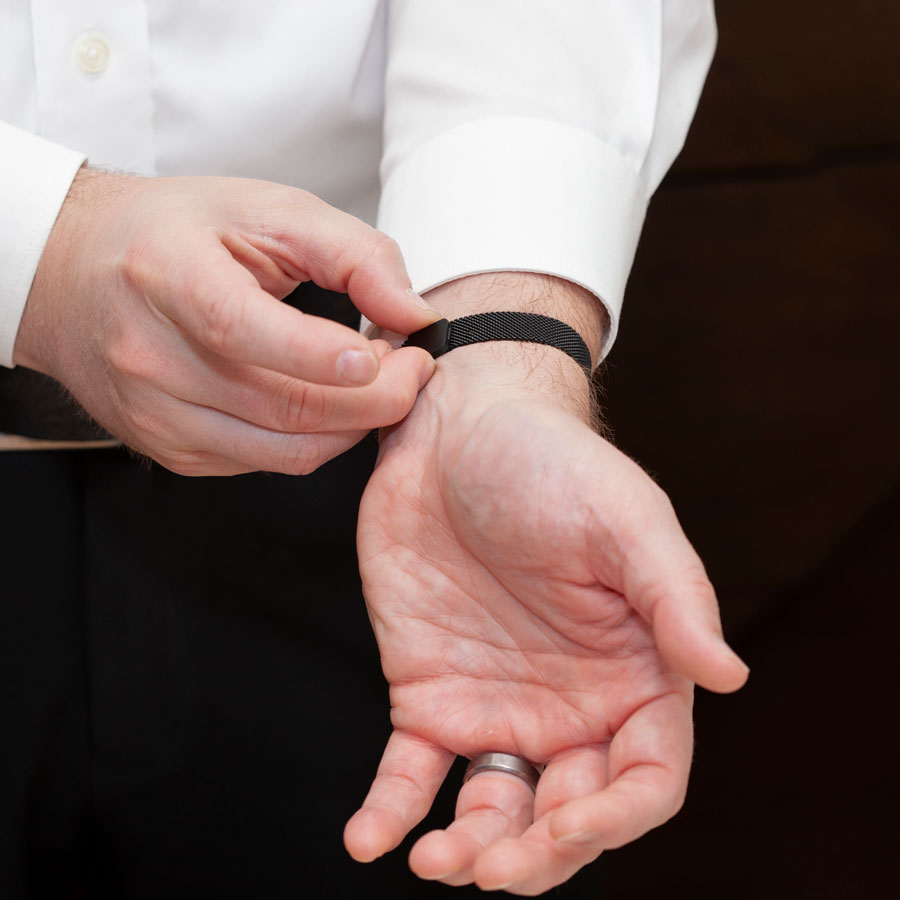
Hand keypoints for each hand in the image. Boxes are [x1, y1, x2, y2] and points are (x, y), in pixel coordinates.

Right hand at [13, 168, 437, 474]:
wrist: (75, 273)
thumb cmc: (176, 234)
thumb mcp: (267, 210)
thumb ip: (354, 253)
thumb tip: (414, 314)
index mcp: (167, 276)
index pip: (242, 329)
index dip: (323, 355)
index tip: (394, 355)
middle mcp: (150, 356)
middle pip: (283, 406)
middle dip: (374, 398)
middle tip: (413, 368)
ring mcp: (155, 414)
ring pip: (285, 450)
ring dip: (353, 426)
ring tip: (379, 386)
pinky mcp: (170, 448)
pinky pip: (266, 463)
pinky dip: (315, 439)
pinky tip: (329, 403)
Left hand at [345, 345, 747, 893]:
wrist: (455, 429)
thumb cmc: (552, 462)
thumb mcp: (625, 517)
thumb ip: (675, 598)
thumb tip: (730, 677)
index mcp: (633, 672)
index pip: (646, 777)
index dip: (616, 817)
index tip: (569, 826)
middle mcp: (569, 703)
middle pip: (568, 813)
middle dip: (537, 855)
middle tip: (493, 869)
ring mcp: (495, 703)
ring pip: (491, 809)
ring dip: (468, 853)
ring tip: (434, 863)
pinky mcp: (426, 690)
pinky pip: (411, 772)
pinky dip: (391, 813)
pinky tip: (370, 840)